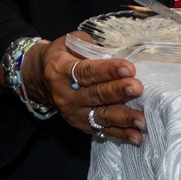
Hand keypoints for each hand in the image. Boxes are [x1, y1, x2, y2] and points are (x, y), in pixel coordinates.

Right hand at [26, 39, 147, 145]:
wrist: (38, 79)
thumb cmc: (60, 56)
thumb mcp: (69, 42)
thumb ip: (91, 46)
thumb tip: (117, 52)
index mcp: (61, 71)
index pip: (86, 72)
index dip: (108, 70)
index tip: (128, 68)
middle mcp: (66, 95)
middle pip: (95, 95)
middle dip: (118, 92)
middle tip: (138, 88)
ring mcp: (73, 113)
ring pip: (100, 116)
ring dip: (123, 118)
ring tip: (142, 119)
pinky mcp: (81, 125)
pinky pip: (102, 129)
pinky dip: (120, 134)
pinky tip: (137, 136)